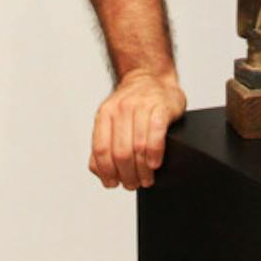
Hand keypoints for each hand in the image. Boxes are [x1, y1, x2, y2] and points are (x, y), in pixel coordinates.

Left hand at [88, 68, 184, 190]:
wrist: (151, 76)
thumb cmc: (133, 105)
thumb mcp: (111, 119)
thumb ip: (102, 143)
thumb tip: (99, 171)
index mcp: (105, 114)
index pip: (101, 150)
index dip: (107, 172)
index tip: (114, 183)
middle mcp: (121, 108)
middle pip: (121, 153)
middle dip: (128, 175)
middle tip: (134, 184)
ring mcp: (141, 106)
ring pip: (139, 147)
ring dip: (143, 170)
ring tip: (146, 178)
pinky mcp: (161, 107)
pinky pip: (156, 134)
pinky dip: (155, 153)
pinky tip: (155, 163)